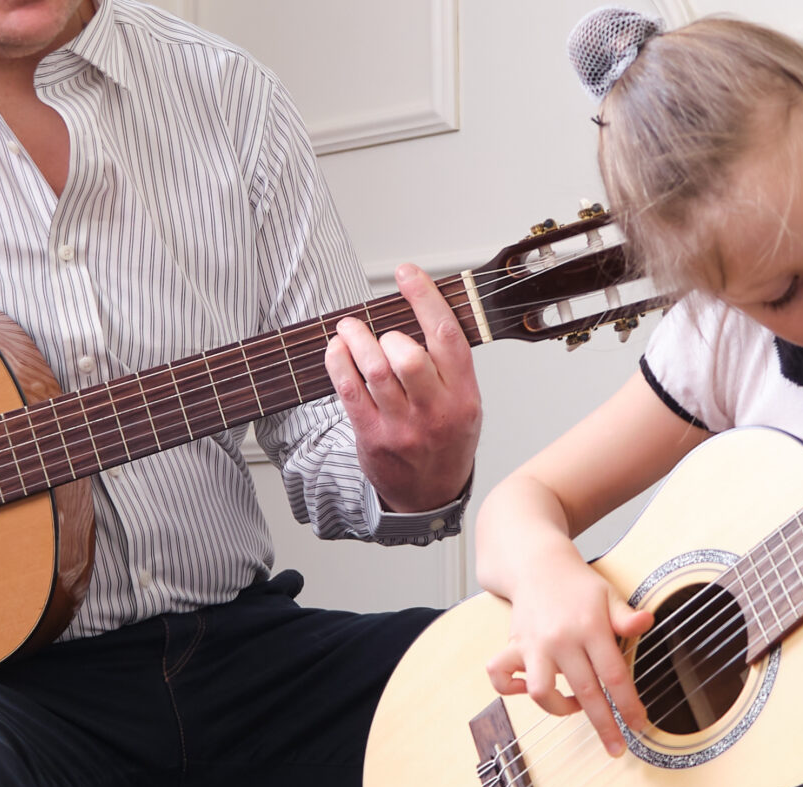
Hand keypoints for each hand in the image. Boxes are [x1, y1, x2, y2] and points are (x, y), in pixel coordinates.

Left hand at [324, 264, 480, 511]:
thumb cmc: (446, 441)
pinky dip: (338, 362)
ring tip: (349, 328)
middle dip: (389, 333)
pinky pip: (349, 391)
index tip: (407, 273)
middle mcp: (436, 412)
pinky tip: (337, 349)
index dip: (425, 298)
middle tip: (380, 331)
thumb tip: (418, 311)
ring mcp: (403, 428)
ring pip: (375, 370)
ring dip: (356, 339)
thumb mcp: (465, 404)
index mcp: (465, 397)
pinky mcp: (373, 438)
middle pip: (408, 355)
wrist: (430, 497)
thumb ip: (448, 365)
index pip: (447, 336)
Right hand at [485, 569, 653, 756]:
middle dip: (603, 724)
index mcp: (589, 627)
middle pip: (585, 691)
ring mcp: (533, 645)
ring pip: (540, 691)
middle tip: (616, 748)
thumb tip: (647, 621)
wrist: (535, 563)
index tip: (638, 725)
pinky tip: (528, 688)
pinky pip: (501, 677)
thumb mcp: (608, 594)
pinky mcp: (513, 646)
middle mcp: (560, 639)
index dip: (627, 704)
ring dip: (559, 708)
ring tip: (574, 707)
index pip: (613, 674)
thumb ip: (626, 616)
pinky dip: (511, 689)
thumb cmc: (577, 585)